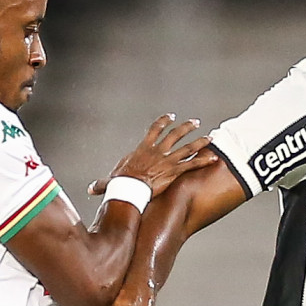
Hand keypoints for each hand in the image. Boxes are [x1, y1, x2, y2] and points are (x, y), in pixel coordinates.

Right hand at [86, 114, 214, 199]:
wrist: (129, 188)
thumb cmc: (120, 185)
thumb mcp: (111, 181)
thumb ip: (104, 184)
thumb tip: (91, 189)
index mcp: (144, 149)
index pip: (154, 130)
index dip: (163, 122)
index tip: (170, 116)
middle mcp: (158, 151)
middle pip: (174, 134)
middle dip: (185, 127)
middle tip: (194, 122)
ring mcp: (167, 160)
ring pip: (186, 147)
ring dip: (199, 141)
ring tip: (209, 136)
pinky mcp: (174, 171)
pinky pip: (192, 165)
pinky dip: (203, 161)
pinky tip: (214, 158)